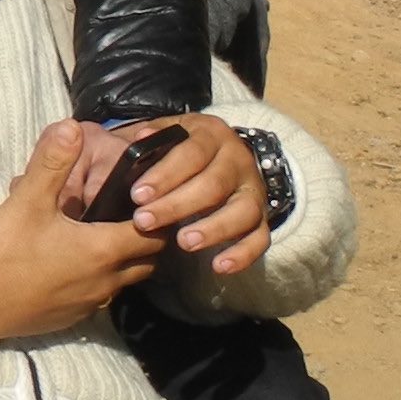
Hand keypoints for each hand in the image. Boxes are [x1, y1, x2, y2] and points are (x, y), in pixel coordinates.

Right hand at [0, 121, 168, 339]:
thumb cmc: (7, 252)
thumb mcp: (27, 202)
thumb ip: (52, 164)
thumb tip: (72, 127)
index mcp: (104, 248)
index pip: (153, 233)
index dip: (156, 216)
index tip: (147, 200)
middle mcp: (109, 278)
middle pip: (149, 259)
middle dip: (148, 238)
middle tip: (132, 216)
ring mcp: (95, 300)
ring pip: (129, 279)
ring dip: (128, 260)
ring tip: (108, 238)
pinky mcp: (78, 315)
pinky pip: (105, 295)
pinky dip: (104, 278)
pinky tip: (80, 264)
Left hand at [103, 114, 268, 276]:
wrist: (221, 155)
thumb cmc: (180, 148)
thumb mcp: (166, 133)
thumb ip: (151, 138)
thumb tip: (141, 139)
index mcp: (212, 134)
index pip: (191, 153)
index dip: (164, 175)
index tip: (137, 195)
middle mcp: (239, 159)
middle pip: (214, 185)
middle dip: (177, 205)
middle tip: (145, 222)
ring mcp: (254, 190)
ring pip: (242, 211)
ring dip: (213, 229)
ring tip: (183, 243)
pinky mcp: (263, 217)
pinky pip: (261, 238)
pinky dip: (243, 254)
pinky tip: (218, 266)